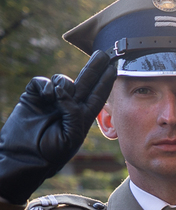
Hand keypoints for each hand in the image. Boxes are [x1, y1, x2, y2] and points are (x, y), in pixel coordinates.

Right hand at [0, 50, 116, 204]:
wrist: (24, 156)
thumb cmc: (51, 152)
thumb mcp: (71, 136)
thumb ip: (74, 113)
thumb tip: (64, 91)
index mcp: (82, 117)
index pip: (98, 96)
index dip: (107, 82)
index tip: (116, 68)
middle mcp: (69, 106)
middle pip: (86, 82)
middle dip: (95, 68)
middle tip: (104, 53)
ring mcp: (51, 100)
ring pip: (63, 80)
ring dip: (64, 82)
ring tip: (60, 93)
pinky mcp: (34, 96)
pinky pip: (43, 82)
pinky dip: (46, 85)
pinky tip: (47, 94)